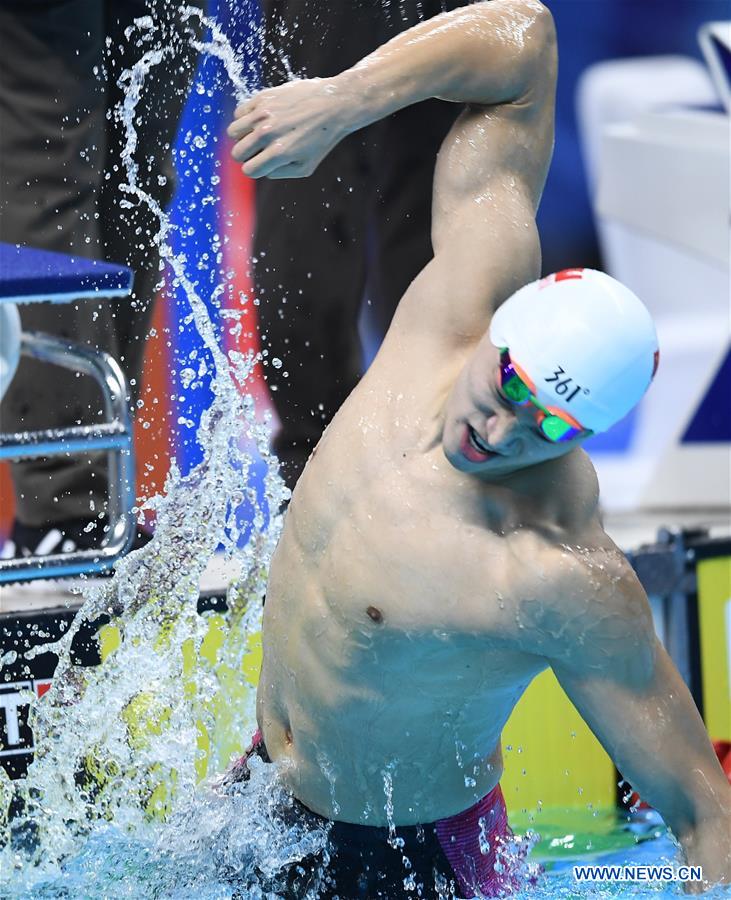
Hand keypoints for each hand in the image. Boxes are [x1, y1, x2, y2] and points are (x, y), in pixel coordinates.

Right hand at [227, 77, 351, 178]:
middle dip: (245, 155)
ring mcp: (263, 114)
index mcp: (279, 153)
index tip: (263, 163)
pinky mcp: (262, 97)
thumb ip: (280, 173)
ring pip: (233, 132)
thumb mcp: (306, 166)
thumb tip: (262, 169)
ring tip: (258, 134)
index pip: (248, 170)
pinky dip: (245, 118)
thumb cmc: (321, 138)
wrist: (334, 104)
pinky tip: (260, 119)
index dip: (254, 169)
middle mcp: (268, 133)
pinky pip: (239, 113)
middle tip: (259, 150)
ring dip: (242, 137)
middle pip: (237, 153)